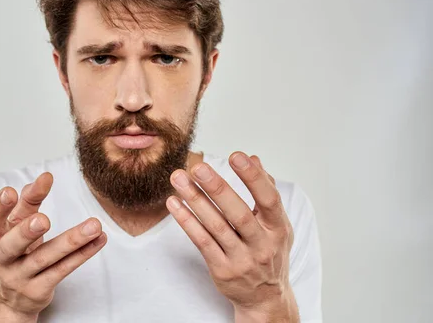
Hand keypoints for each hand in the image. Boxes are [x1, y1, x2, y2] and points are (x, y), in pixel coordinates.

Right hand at [0, 172, 107, 320]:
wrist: (10, 302)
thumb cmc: (14, 254)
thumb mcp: (13, 229)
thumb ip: (26, 204)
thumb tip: (40, 180)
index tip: (10, 191)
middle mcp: (2, 260)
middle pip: (12, 246)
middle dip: (26, 232)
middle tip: (43, 220)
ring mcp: (20, 277)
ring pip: (46, 258)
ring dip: (72, 241)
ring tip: (93, 225)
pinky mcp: (40, 290)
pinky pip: (64, 269)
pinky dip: (83, 253)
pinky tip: (99, 239)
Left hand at [166, 152, 297, 321]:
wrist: (265, 298)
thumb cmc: (269, 252)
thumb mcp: (276, 224)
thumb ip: (266, 190)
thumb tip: (254, 158)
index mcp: (278, 228)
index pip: (269, 199)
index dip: (254, 177)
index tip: (236, 156)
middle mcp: (262, 245)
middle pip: (239, 214)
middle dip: (217, 188)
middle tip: (198, 167)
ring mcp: (242, 259)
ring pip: (216, 227)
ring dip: (195, 200)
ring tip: (178, 179)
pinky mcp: (222, 270)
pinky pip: (202, 242)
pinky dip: (187, 221)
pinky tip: (175, 204)